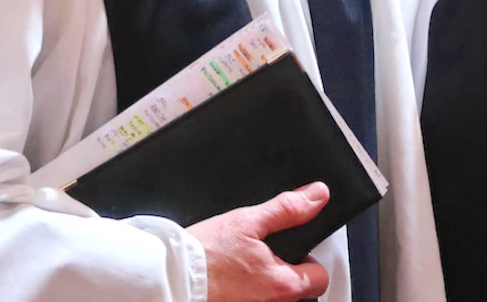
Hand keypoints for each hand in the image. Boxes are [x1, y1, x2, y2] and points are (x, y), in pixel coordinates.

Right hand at [189, 182, 330, 301]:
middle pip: (296, 291)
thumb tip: (317, 196)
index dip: (310, 260)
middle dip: (284, 273)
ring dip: (262, 286)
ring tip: (239, 269)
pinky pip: (250, 301)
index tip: (294, 250)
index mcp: (283, 284)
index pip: (319, 278)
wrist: (167, 277)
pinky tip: (228, 282)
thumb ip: (286, 209)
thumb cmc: (202, 255)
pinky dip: (243, 293)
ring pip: (271, 299)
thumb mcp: (246, 221)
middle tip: (259, 257)